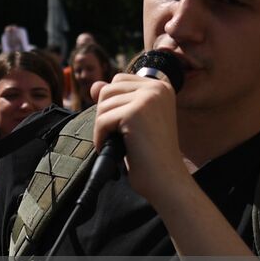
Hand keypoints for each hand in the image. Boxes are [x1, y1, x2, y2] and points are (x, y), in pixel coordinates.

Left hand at [91, 72, 184, 204]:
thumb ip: (115, 98)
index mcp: (160, 86)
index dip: (114, 104)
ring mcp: (147, 98)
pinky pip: (102, 121)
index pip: (118, 80)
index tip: (126, 125)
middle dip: (107, 115)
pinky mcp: (135, 113)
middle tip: (121, 136)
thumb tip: (93, 85)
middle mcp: (157, 88)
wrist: (166, 179)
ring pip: (102, 105)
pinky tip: (116, 149)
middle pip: (107, 90)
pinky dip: (101, 138)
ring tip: (121, 143)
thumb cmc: (149, 153)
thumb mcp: (132, 119)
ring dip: (104, 128)